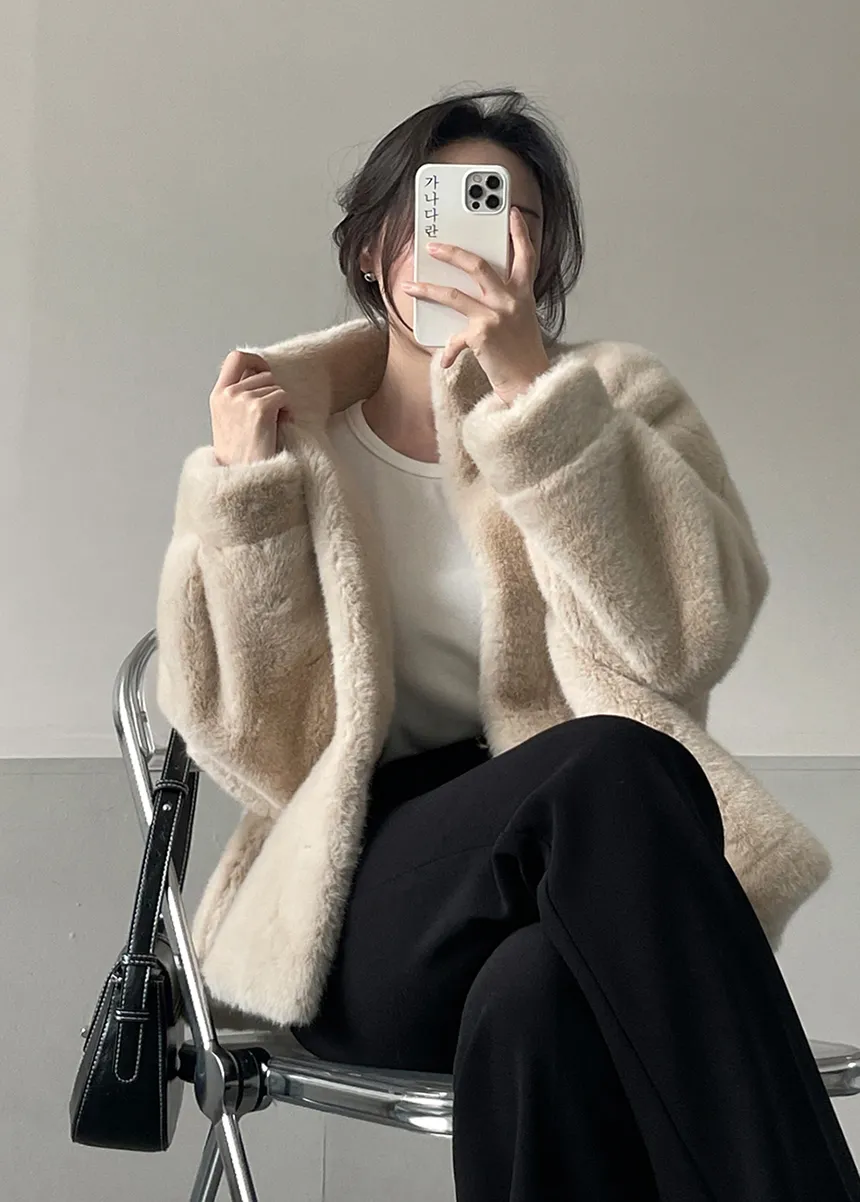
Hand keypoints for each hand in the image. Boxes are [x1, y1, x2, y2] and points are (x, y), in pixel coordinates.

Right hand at [209, 351, 291, 465]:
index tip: (264, 369)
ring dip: (281, 404)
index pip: (235, 358)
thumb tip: (258, 376)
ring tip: (273, 427)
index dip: (254, 359)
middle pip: (264, 374)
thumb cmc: (241, 456)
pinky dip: (287, 412)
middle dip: (272, 393)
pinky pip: (283, 397)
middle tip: (271, 418)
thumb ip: (237, 398)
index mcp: (218, 396)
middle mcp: (228, 394)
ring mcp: (242, 400)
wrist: (243, 479)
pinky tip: (279, 428)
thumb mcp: (229, 421)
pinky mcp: (259, 409)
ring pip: (276, 387)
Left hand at [402, 207, 549, 405]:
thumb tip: (469, 291)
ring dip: (428, 290)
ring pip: (454, 295)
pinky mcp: (482, 335)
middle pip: (478, 265)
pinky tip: (444, 360)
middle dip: (453, 253)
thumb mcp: (520, 320)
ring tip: (410, 286)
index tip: (510, 212)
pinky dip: (447, 350)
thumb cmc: (522, 353)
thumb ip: (503, 301)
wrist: (528, 382)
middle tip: (433, 246)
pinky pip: (455, 338)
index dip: (519, 233)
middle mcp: (511, 300)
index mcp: (523, 294)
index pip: (525, 256)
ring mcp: (496, 316)